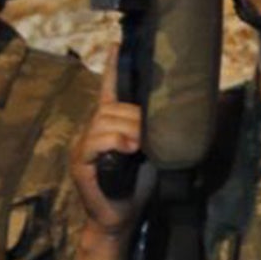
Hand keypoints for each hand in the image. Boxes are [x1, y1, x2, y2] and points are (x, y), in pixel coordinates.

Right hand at [70, 54, 154, 236]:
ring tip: (140, 146)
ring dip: (127, 129)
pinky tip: (127, 148)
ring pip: (104, 122)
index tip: (116, 43)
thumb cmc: (139, 182)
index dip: (113, 66)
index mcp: (109, 123)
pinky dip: (113, 142)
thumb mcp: (153, 150)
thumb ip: (156, 129)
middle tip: (150, 135)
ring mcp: (83, 146)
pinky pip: (94, 142)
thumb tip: (181, 111)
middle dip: (135, 116)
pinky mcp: (79, 163)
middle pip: (112, 107)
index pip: (109, 88)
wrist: (123, 216)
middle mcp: (92, 129)